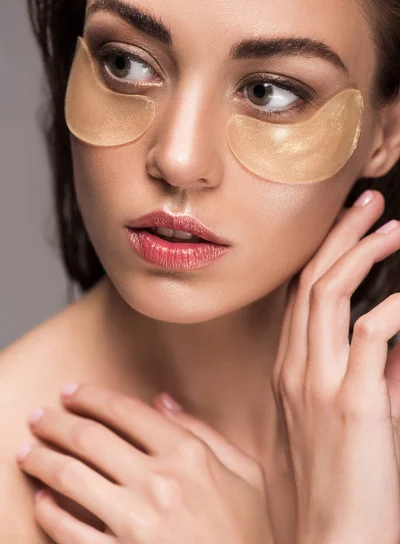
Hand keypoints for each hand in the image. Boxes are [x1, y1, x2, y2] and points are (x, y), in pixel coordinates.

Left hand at [16, 383, 270, 542]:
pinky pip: (72, 532)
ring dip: (42, 460)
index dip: (92, 397)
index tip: (71, 391)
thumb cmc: (250, 532)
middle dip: (57, 422)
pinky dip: (49, 514)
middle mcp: (160, 482)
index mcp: (189, 455)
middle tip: (38, 416)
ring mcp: (138, 523)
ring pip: (72, 478)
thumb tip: (163, 401)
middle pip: (91, 439)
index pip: (126, 412)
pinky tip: (40, 501)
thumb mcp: (247, 473)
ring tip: (26, 451)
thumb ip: (205, 431)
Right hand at [269, 189, 399, 543]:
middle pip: (312, 281)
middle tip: (367, 203)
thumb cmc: (343, 481)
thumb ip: (371, 373)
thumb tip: (393, 334)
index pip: (301, 296)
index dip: (323, 253)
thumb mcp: (352, 418)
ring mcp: (319, 383)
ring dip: (363, 253)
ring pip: (329, 295)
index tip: (348, 226)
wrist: (336, 540)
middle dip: (342, 235)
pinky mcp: (352, 403)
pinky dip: (394, 305)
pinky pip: (371, 334)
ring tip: (392, 228)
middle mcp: (298, 369)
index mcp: (292, 371)